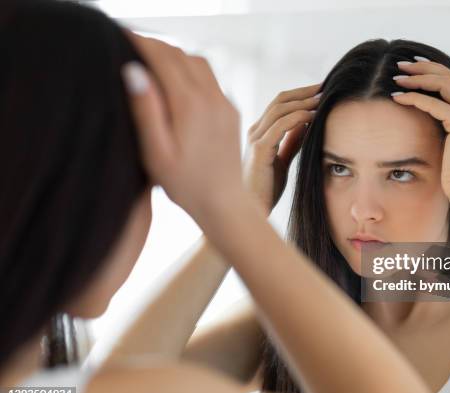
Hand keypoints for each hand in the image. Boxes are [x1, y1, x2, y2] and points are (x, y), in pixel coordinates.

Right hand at [122, 33, 242, 217]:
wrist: (224, 203)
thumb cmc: (185, 184)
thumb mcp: (157, 152)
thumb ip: (146, 110)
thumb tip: (133, 71)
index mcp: (190, 105)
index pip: (163, 58)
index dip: (140, 42)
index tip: (120, 34)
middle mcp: (212, 98)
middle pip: (181, 55)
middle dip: (156, 45)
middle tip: (131, 44)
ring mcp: (225, 103)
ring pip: (199, 62)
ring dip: (175, 55)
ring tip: (151, 60)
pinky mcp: (231, 112)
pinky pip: (210, 79)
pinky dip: (190, 69)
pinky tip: (176, 81)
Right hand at [243, 84, 319, 213]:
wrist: (251, 212)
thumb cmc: (265, 190)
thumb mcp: (282, 161)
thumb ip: (291, 142)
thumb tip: (307, 124)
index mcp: (259, 132)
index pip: (280, 104)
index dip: (301, 94)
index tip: (321, 91)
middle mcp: (255, 131)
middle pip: (280, 100)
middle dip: (304, 92)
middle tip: (326, 87)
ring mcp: (255, 139)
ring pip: (280, 109)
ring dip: (304, 101)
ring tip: (323, 99)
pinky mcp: (259, 150)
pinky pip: (280, 126)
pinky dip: (298, 117)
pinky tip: (313, 116)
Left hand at [391, 58, 449, 202]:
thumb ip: (447, 129)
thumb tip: (428, 120)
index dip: (435, 70)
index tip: (414, 66)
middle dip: (424, 67)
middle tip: (401, 64)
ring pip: (443, 83)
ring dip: (418, 78)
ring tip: (396, 77)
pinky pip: (434, 103)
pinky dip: (414, 97)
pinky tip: (397, 97)